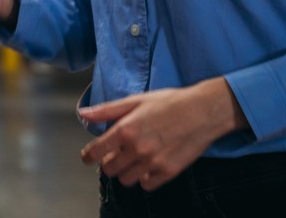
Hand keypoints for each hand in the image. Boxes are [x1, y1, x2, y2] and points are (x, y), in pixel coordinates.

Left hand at [79, 79, 248, 190]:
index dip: (88, 156)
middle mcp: (137, 149)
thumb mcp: (135, 100)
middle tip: (114, 154)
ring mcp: (153, 163)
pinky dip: (144, 178)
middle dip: (108, 162)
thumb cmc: (170, 102)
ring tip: (132, 159)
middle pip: (109, 169)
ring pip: (126, 180)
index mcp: (125, 130)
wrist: (203, 111)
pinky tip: (148, 165)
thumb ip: (106, 110)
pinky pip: (147, 185)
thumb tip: (83, 114)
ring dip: (125, 171)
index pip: (95, 152)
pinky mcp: (168, 172)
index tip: (87, 157)